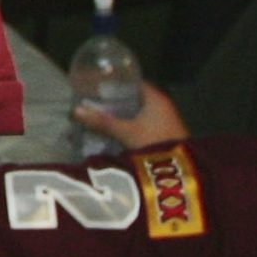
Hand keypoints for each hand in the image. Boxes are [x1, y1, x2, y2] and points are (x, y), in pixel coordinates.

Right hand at [74, 79, 188, 149]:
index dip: (116, 83)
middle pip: (135, 99)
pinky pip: (143, 127)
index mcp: (156, 98)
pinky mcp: (165, 137)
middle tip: (94, 104)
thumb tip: (74, 111)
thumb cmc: (154, 143)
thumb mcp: (125, 132)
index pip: (134, 82)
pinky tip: (115, 135)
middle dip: (115, 103)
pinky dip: (129, 129)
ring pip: (138, 115)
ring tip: (100, 120)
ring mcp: (166, 123)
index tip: (98, 86)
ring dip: (122, 118)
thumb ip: (101, 122)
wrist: (182, 174)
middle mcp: (163, 107)